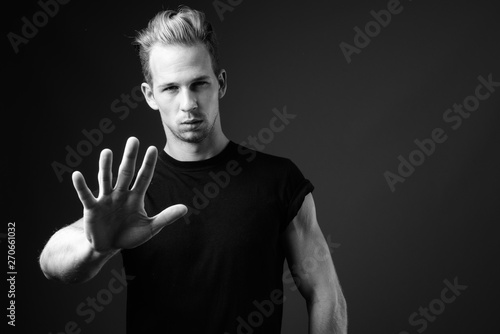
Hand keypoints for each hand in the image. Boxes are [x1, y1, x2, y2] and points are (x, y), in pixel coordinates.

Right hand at [72, 137, 186, 253]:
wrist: (108, 247)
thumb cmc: (129, 235)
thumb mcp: (150, 228)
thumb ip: (166, 217)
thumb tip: (185, 208)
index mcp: (135, 197)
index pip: (144, 177)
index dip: (148, 164)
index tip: (153, 148)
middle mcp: (120, 194)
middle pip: (126, 172)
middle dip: (130, 157)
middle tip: (133, 139)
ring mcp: (106, 199)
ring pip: (106, 179)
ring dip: (105, 166)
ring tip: (106, 151)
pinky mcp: (92, 208)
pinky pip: (85, 195)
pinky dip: (81, 186)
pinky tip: (77, 175)